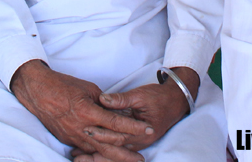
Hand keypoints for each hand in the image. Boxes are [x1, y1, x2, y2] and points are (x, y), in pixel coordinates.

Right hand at [10, 60, 150, 161]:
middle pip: (109, 146)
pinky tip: (108, 157)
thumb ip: (104, 102)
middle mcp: (82, 128)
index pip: (117, 123)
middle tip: (141, 159)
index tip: (148, 129)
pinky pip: (87, 150)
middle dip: (127, 154)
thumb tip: (116, 111)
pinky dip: (99, 154)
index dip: (134, 127)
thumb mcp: (89, 89)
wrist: (38, 92)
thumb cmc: (63, 85)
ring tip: (128, 160)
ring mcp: (74, 136)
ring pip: (98, 152)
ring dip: (114, 157)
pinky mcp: (68, 140)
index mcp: (88, 112)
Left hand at [85, 67, 200, 155]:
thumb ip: (121, 99)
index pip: (118, 136)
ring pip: (114, 153)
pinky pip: (117, 149)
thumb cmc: (159, 97)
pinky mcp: (134, 140)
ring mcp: (137, 143)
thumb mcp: (141, 95)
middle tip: (75, 155)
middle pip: (114, 151)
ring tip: (77, 157)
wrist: (176, 101)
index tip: (86, 130)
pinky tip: (88, 151)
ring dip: (96, 156)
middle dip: (94, 154)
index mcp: (142, 132)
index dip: (101, 134)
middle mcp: (139, 142)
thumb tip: (103, 99)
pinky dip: (103, 151)